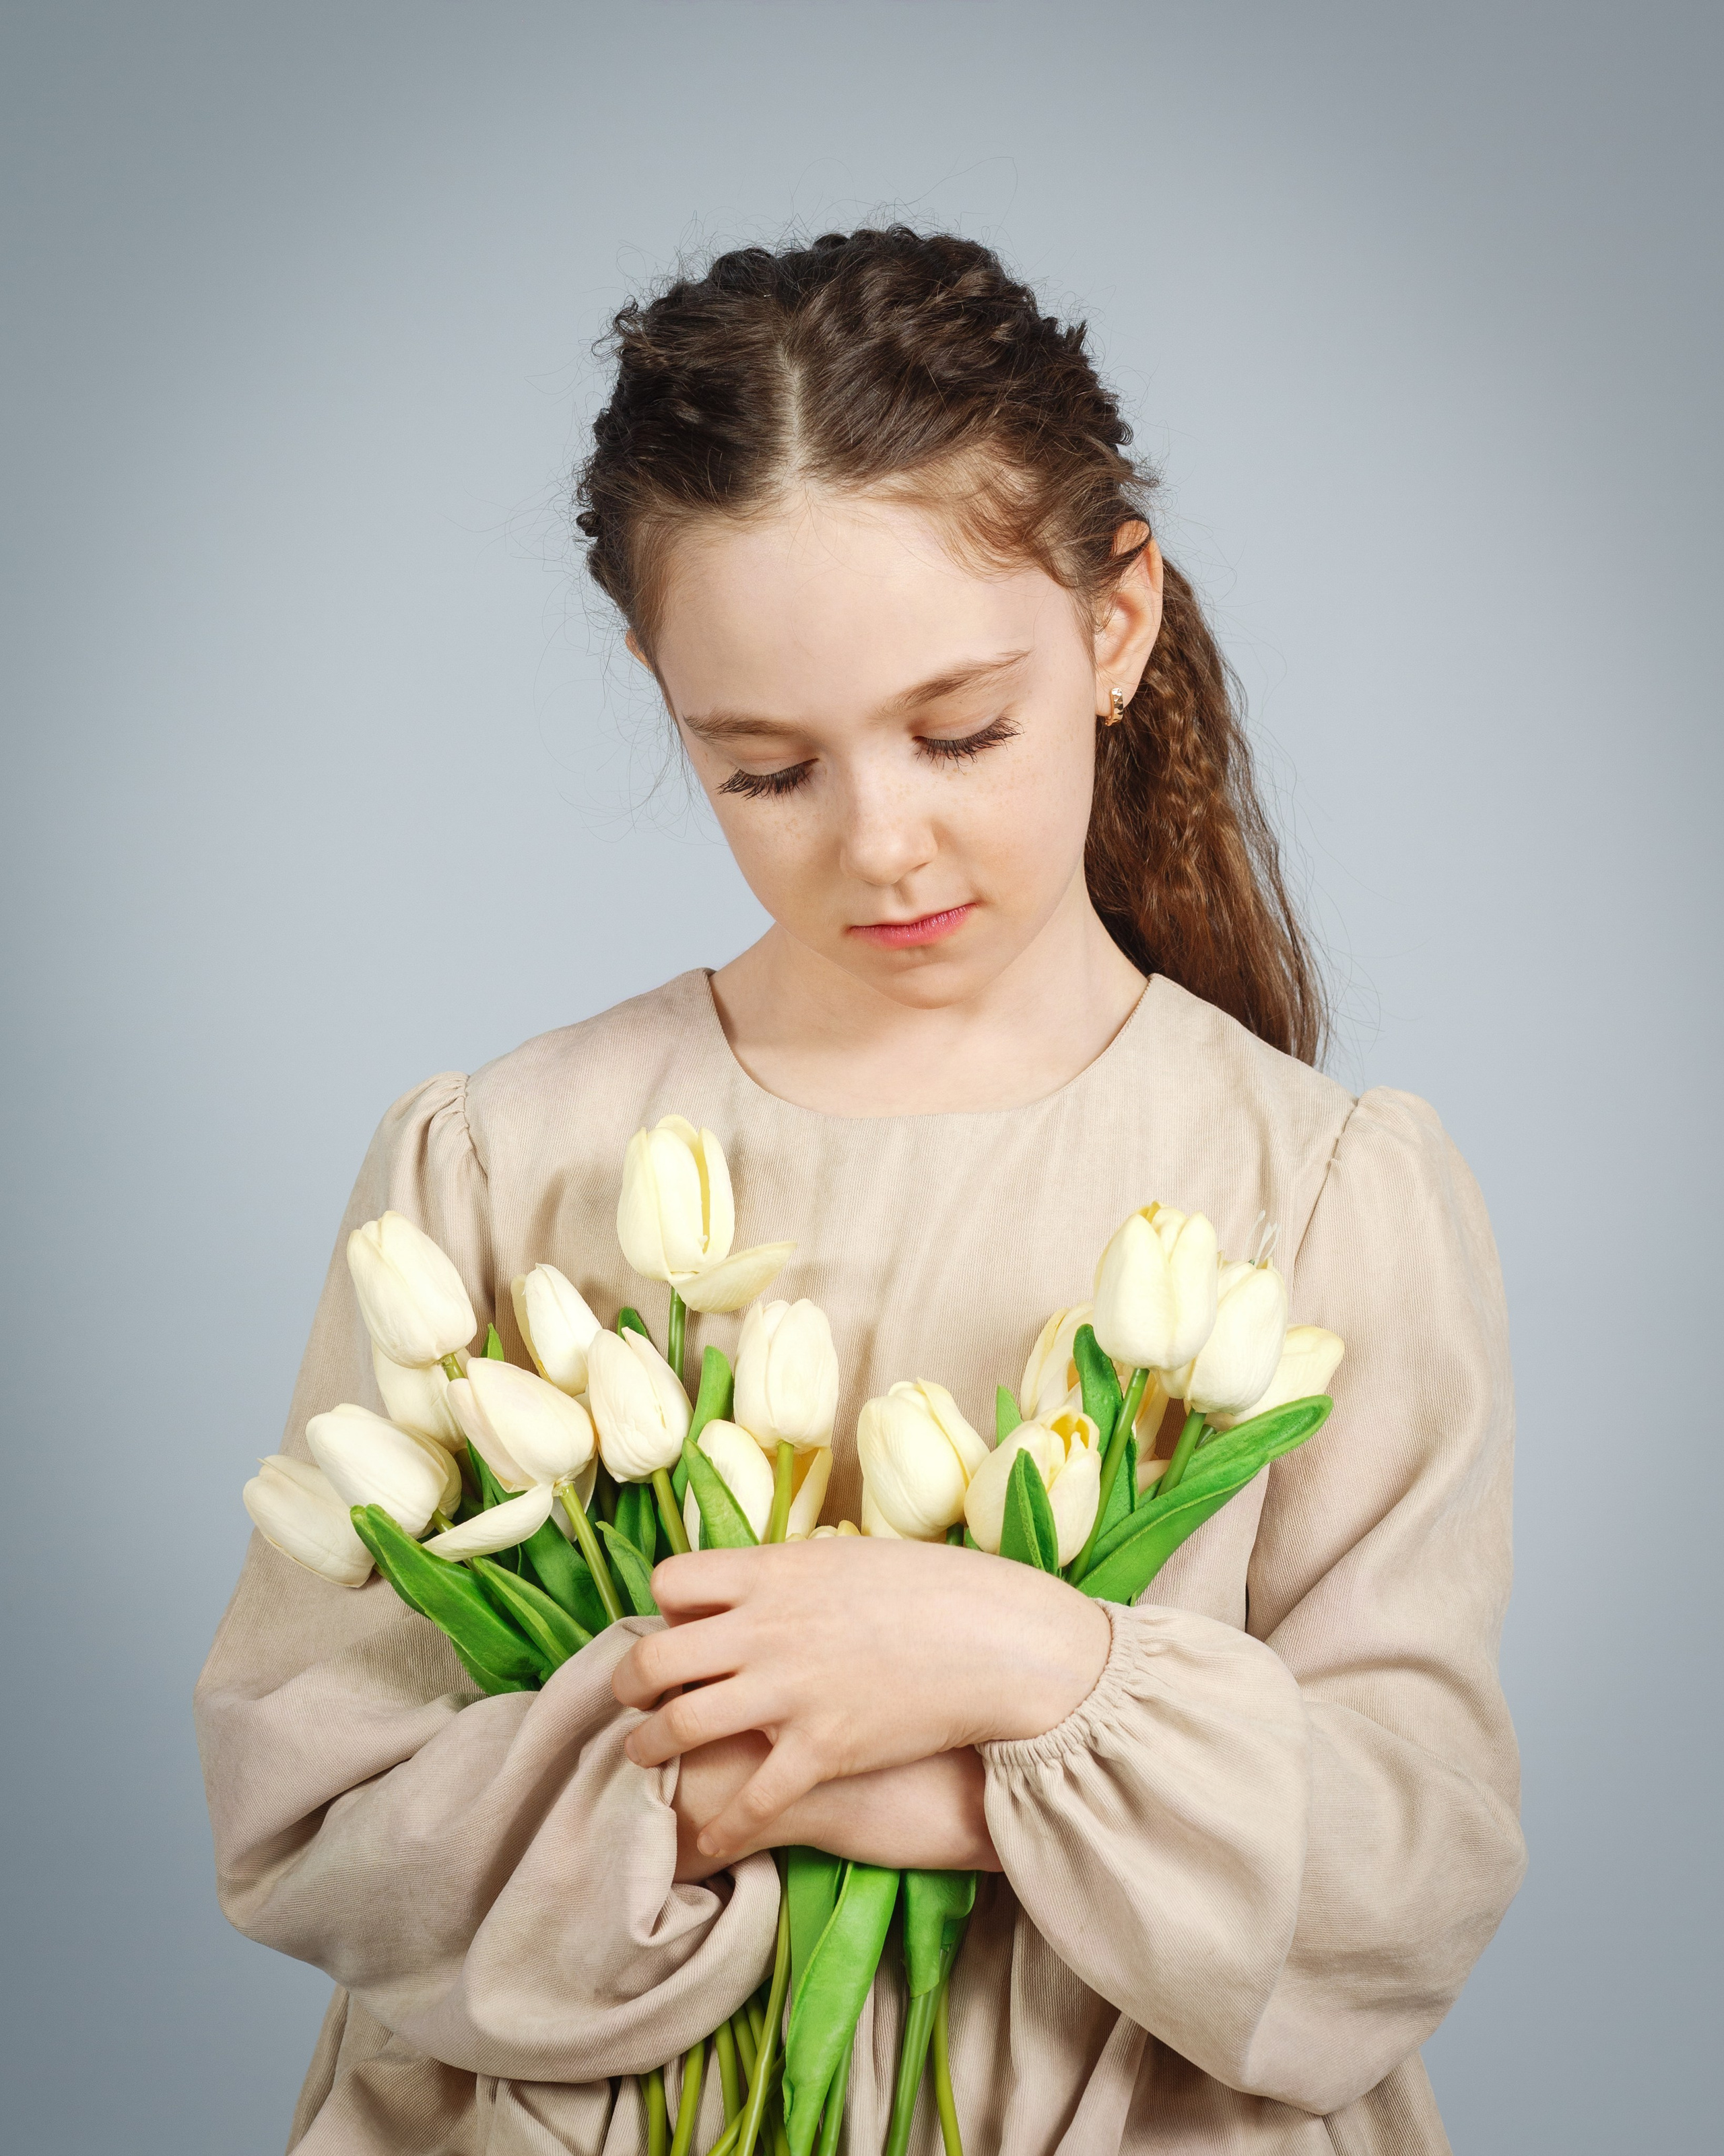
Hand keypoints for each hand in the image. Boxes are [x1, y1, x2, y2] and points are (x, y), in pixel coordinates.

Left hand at [612, 1536, 1109, 1861]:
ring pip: (681, 1727)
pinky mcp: (820, 1749)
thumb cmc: (934, 1589)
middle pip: (655, 1660)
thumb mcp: (849, 1558)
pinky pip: (750, 1800)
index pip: (672, 1583)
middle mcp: (766, 1630)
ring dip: (652, 1749)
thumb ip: (791, 1575)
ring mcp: (789, 1691)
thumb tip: (756, 1586)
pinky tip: (709, 1839)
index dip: (663, 1609)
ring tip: (648, 1758)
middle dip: (631, 1687)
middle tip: (631, 1702)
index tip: (672, 1630)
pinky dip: (721, 1826)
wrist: (997, 1639)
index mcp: (772, 1573)